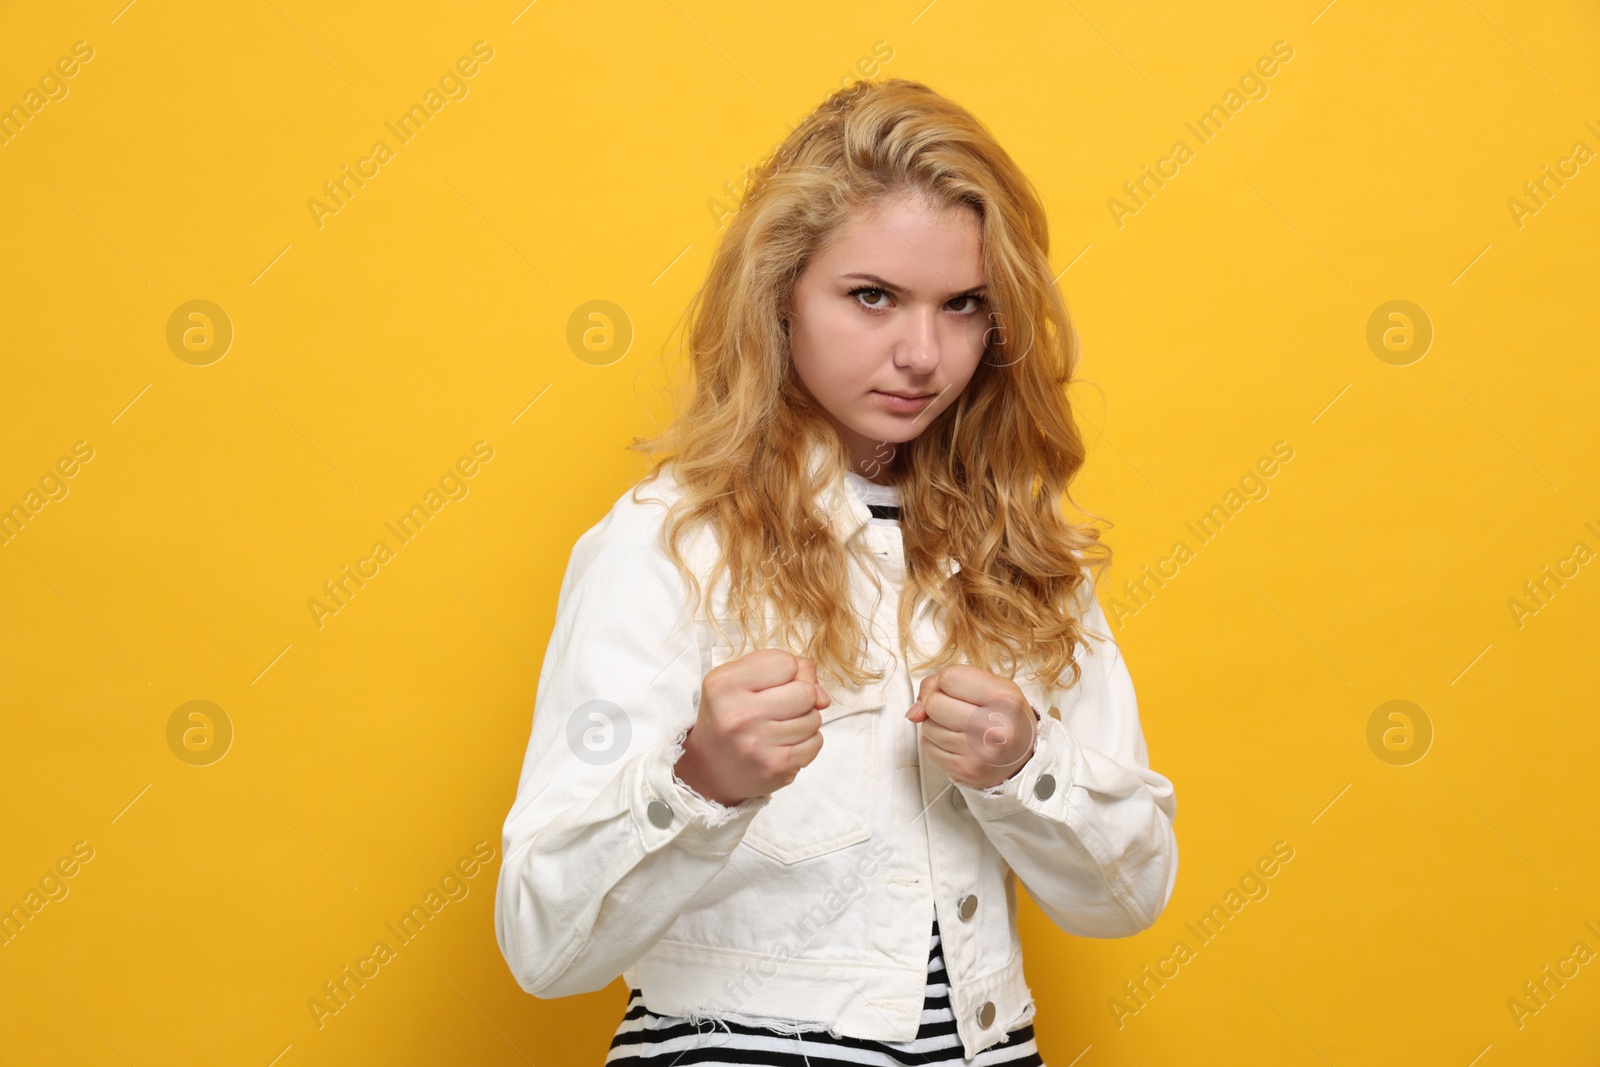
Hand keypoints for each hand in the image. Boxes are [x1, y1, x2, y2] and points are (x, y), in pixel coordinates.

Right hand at [674, 650, 831, 806]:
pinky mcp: (776, 767)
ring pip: (814, 718)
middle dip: (800, 697)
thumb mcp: (740, 679)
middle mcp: (739, 714)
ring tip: (778, 728)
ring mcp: (758, 743)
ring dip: (803, 721)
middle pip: (806, 691)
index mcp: (725, 684)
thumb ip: (785, 670)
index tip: (769, 685)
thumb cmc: (729, 716)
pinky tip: (783, 744)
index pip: (786, 662)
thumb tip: (823, 697)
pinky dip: (806, 742)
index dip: (786, 671)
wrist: (709, 769)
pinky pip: (815, 743)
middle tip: (777, 708)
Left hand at [906, 664, 1037, 789]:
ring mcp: (978, 752)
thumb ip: (944, 682)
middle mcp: (993, 728)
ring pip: (927, 726)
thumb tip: (913, 712)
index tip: (963, 690)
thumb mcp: (988, 684)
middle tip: (961, 710)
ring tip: (963, 728)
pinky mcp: (964, 770)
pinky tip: (958, 743)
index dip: (948, 682)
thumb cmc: (1004, 715)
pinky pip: (928, 747)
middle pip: (933, 704)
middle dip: (940, 703)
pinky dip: (937, 743)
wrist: (1023, 756)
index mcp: (1003, 699)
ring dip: (938, 724)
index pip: (948, 678)